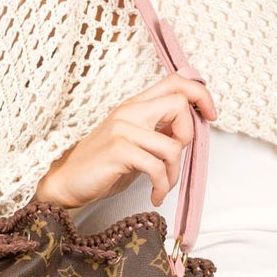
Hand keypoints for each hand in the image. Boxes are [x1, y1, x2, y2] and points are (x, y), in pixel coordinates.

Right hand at [34, 72, 217, 212]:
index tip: (210, 116)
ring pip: (173, 145)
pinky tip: (155, 195)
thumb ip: (159, 131)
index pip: (176, 81)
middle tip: (176, 158)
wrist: (66, 181)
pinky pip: (157, 167)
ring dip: (174, 173)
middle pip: (180, 104)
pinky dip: (162, 186)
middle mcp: (130, 111)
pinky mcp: (119, 151)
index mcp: (135, 105)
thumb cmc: (102, 165)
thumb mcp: (135, 142)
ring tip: (162, 186)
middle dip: (189, 135)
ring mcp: (123, 129)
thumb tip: (190, 130)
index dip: (200, 94)